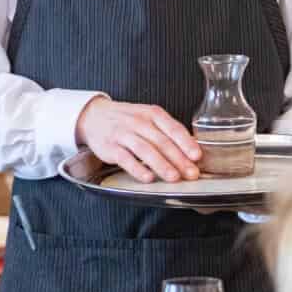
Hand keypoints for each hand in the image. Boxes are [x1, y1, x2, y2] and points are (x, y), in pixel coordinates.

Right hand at [75, 95, 200, 183]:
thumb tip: (192, 151)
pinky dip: (137, 169)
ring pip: (145, 149)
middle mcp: (138, 122)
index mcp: (152, 114)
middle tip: (191, 173)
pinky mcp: (110, 147)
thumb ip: (168, 132)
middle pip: (161, 141)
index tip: (197, 156)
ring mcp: (123, 134)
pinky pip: (125, 158)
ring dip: (161, 164)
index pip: (173, 128)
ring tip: (174, 177)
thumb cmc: (127, 120)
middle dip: (178, 159)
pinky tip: (147, 178)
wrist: (95, 116)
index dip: (186, 142)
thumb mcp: (148, 117)